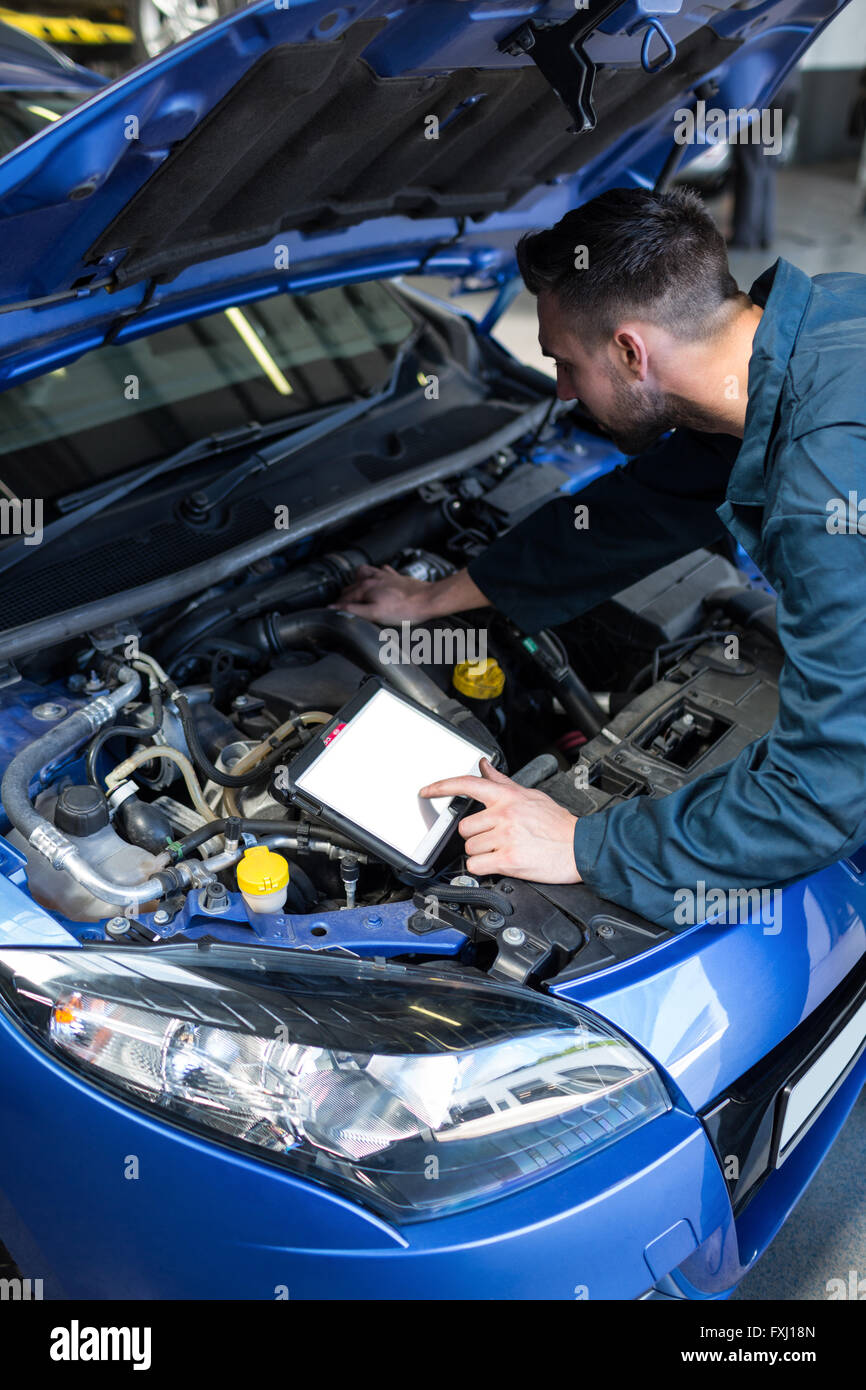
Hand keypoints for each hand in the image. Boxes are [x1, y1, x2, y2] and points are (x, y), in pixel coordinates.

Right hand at [330, 564, 431, 622]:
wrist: (428, 600)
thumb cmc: (405, 609)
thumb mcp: (375, 614)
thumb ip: (353, 610)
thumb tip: (334, 608)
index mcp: (365, 587)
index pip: (344, 598)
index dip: (337, 606)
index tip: (332, 612)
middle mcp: (373, 578)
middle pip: (351, 586)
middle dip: (344, 596)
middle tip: (342, 607)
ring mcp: (384, 576)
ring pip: (363, 574)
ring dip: (356, 581)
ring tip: (354, 591)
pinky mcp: (395, 577)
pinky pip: (381, 571)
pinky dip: (375, 574)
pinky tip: (377, 579)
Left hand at [419, 758, 581, 883]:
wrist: (580, 847)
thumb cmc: (557, 824)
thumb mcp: (530, 795)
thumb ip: (502, 783)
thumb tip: (485, 766)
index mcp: (507, 797)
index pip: (467, 785)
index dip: (442, 787)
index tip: (427, 791)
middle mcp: (504, 815)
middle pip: (465, 828)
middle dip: (476, 837)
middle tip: (495, 839)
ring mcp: (505, 837)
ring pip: (471, 849)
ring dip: (482, 854)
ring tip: (505, 851)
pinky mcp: (508, 859)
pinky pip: (477, 866)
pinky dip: (483, 869)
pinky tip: (500, 864)